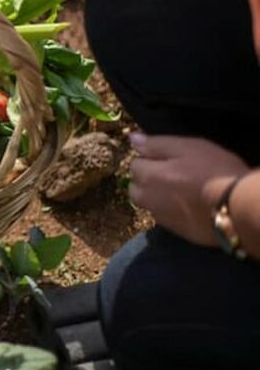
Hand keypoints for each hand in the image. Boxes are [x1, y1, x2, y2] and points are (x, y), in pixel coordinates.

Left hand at [129, 132, 249, 245]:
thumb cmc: (214, 171)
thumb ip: (156, 144)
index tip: (167, 159)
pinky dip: (169, 210)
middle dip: (146, 180)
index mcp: (148, 176)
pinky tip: (186, 205)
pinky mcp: (175, 231)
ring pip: (147, 204)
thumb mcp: (188, 147)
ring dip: (155, 196)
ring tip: (178, 191)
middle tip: (171, 174)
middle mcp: (148, 198)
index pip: (134, 164)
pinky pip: (163, 217)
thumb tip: (132, 138)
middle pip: (136, 187)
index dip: (150, 159)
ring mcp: (160, 217)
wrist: (237, 207)